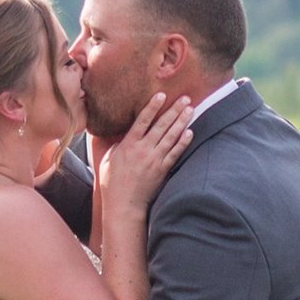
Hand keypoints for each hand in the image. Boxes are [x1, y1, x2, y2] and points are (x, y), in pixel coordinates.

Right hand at [95, 91, 193, 217]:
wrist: (123, 205)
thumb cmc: (112, 183)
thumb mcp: (109, 159)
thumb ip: (118, 144)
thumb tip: (125, 134)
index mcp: (128, 145)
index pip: (142, 121)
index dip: (152, 106)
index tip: (161, 95)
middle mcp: (142, 150)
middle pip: (161, 125)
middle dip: (174, 110)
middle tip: (185, 98)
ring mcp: (154, 160)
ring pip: (170, 136)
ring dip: (181, 122)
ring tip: (190, 110)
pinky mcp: (162, 170)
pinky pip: (175, 153)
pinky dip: (183, 142)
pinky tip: (190, 132)